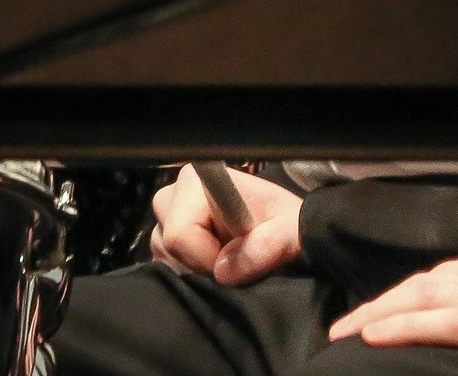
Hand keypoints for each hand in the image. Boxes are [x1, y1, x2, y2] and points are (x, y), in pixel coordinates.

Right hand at [149, 164, 302, 284]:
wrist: (285, 236)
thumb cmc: (285, 226)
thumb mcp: (293, 231)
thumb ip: (271, 243)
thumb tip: (224, 270)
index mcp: (198, 181)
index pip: (180, 233)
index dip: (205, 257)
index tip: (235, 260)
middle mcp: (176, 195)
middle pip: (166, 246)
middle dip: (199, 265)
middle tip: (234, 263)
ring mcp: (168, 219)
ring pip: (164, 259)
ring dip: (196, 272)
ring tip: (229, 263)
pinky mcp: (167, 242)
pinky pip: (164, 268)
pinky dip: (189, 276)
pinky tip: (214, 268)